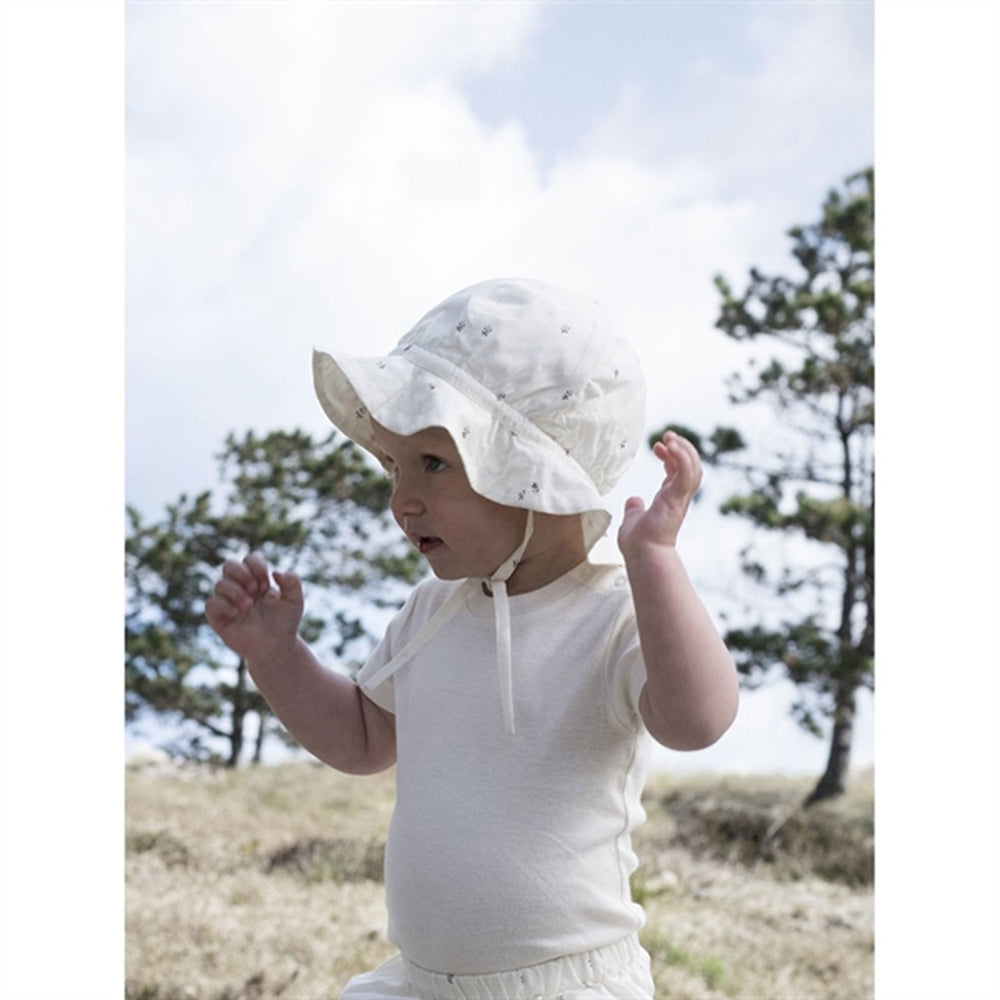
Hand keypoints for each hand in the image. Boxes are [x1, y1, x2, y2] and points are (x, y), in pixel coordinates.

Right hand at [205, 553, 303, 662]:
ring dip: (235, 591)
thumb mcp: (295, 602)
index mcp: (257, 581)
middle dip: (242, 573)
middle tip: (256, 589)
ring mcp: (228, 603)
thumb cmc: (285, 624)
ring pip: (220, 584)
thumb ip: (292, 583)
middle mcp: (239, 588)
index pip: (249, 559)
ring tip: (249, 605)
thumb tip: (277, 572)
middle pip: (229, 565)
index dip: (256, 566)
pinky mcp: (219, 619)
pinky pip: (210, 604)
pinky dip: (222, 605)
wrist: (276, 648)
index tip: (267, 584)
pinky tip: (236, 613)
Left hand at [618, 431, 701, 556]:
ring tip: (670, 436)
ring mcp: (680, 498)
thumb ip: (634, 509)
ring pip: (693, 468)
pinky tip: (670, 445)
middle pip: (690, 466)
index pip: (677, 471)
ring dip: (684, 449)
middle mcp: (678, 498)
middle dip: (682, 448)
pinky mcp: (677, 498)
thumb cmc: (638, 543)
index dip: (671, 456)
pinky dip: (682, 457)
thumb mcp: (633, 520)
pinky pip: (686, 473)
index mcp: (669, 500)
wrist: (642, 555)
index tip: (657, 446)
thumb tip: (633, 501)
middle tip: (668, 435)